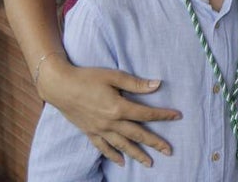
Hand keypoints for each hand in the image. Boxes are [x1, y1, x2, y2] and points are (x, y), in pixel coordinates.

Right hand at [38, 55, 180, 166]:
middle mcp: (110, 122)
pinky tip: (121, 162)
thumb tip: (158, 84)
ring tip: (149, 163)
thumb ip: (136, 83)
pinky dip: (113, 155)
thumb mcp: (113, 76)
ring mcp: (99, 129)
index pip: (146, 113)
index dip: (163, 115)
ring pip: (122, 145)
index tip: (178, 116)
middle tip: (169, 151)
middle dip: (155, 143)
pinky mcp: (89, 132)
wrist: (60, 86)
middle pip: (137, 135)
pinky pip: (103, 147)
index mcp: (118, 107)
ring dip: (137, 154)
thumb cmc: (87, 77)